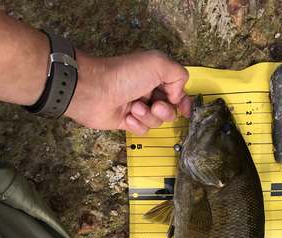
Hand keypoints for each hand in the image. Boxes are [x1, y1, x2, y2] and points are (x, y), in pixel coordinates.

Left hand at [65, 50, 192, 134]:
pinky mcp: (127, 121)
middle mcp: (148, 91)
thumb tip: (178, 94)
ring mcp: (137, 107)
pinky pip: (142, 131)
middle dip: (164, 111)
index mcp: (156, 75)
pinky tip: (126, 117)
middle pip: (169, 110)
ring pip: (156, 122)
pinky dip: (136, 125)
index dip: (184, 102)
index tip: (186, 111)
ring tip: (134, 107)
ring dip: (147, 117)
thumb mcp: (158, 63)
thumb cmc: (124, 75)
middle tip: (154, 106)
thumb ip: (178, 74)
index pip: (178, 91)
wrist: (95, 91)